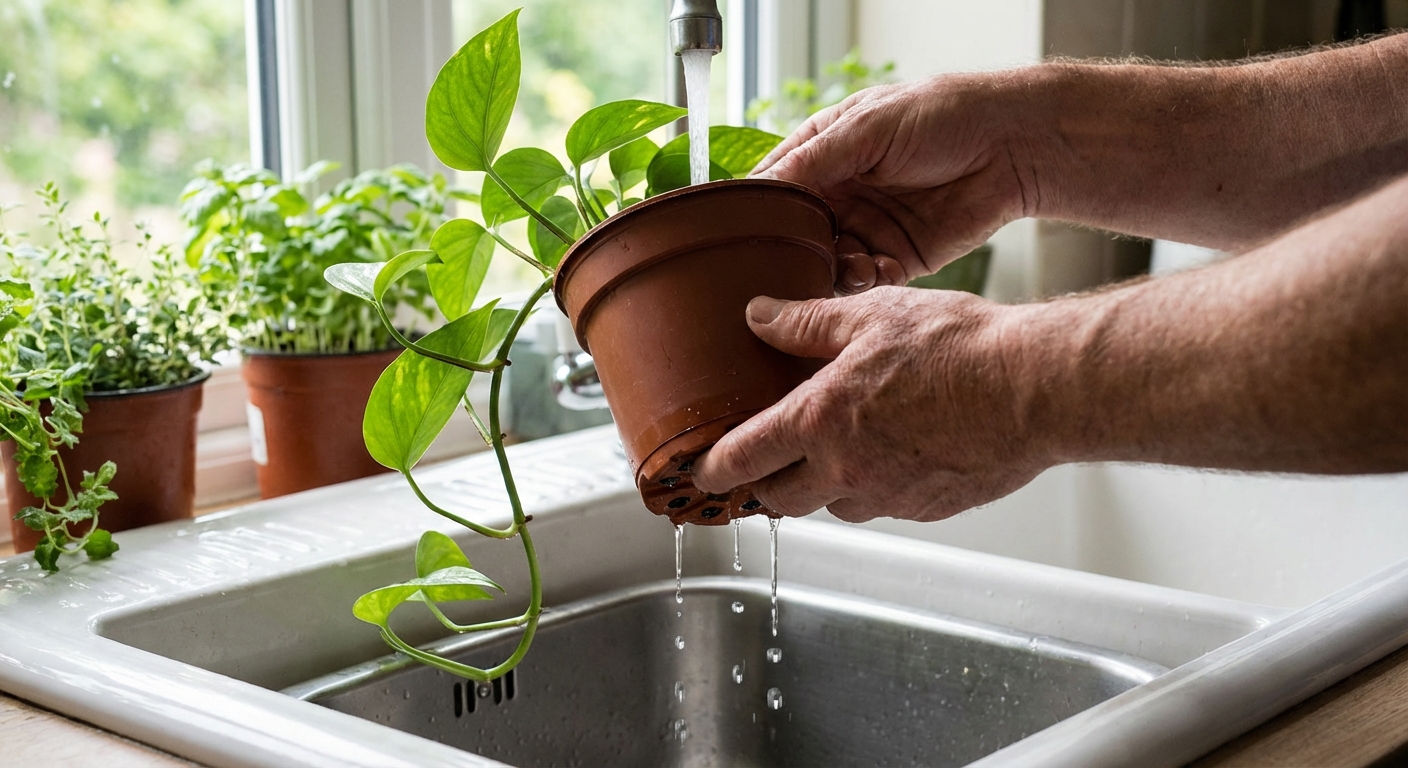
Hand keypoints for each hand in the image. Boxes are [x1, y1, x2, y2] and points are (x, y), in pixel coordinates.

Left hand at [691, 287, 1051, 522]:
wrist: (1034, 389)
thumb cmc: (959, 348)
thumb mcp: (870, 314)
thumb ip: (805, 321)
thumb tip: (759, 316)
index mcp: (819, 422)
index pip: (742, 459)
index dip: (712, 470)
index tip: (698, 475)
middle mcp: (846, 470)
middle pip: (780, 500)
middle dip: (764, 486)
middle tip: (763, 466)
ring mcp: (889, 497)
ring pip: (834, 507)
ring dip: (823, 487)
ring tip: (837, 451)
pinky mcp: (929, 509)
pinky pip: (886, 506)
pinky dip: (877, 487)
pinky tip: (897, 451)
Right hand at [752, 75, 1036, 294]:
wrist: (1011, 145)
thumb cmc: (942, 116)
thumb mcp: (869, 127)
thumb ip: (814, 159)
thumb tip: (760, 188)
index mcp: (824, 154)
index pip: (773, 188)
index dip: (757, 211)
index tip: (746, 233)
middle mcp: (840, 195)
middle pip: (794, 236)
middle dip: (793, 253)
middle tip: (794, 264)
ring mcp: (867, 229)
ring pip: (827, 265)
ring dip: (830, 271)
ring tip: (849, 263)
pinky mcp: (898, 258)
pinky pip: (867, 282)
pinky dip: (866, 282)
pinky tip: (877, 270)